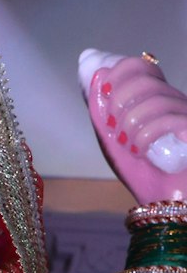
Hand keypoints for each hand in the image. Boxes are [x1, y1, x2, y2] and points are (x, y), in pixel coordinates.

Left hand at [80, 50, 186, 205]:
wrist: (168, 206)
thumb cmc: (145, 176)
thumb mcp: (114, 143)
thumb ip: (102, 112)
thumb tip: (97, 74)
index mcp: (156, 100)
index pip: (140, 66)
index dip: (119, 73)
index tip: (106, 95)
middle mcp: (175, 102)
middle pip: (144, 77)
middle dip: (120, 101)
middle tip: (117, 129)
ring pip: (154, 98)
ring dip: (131, 126)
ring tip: (131, 147)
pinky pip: (167, 119)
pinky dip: (145, 136)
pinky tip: (142, 151)